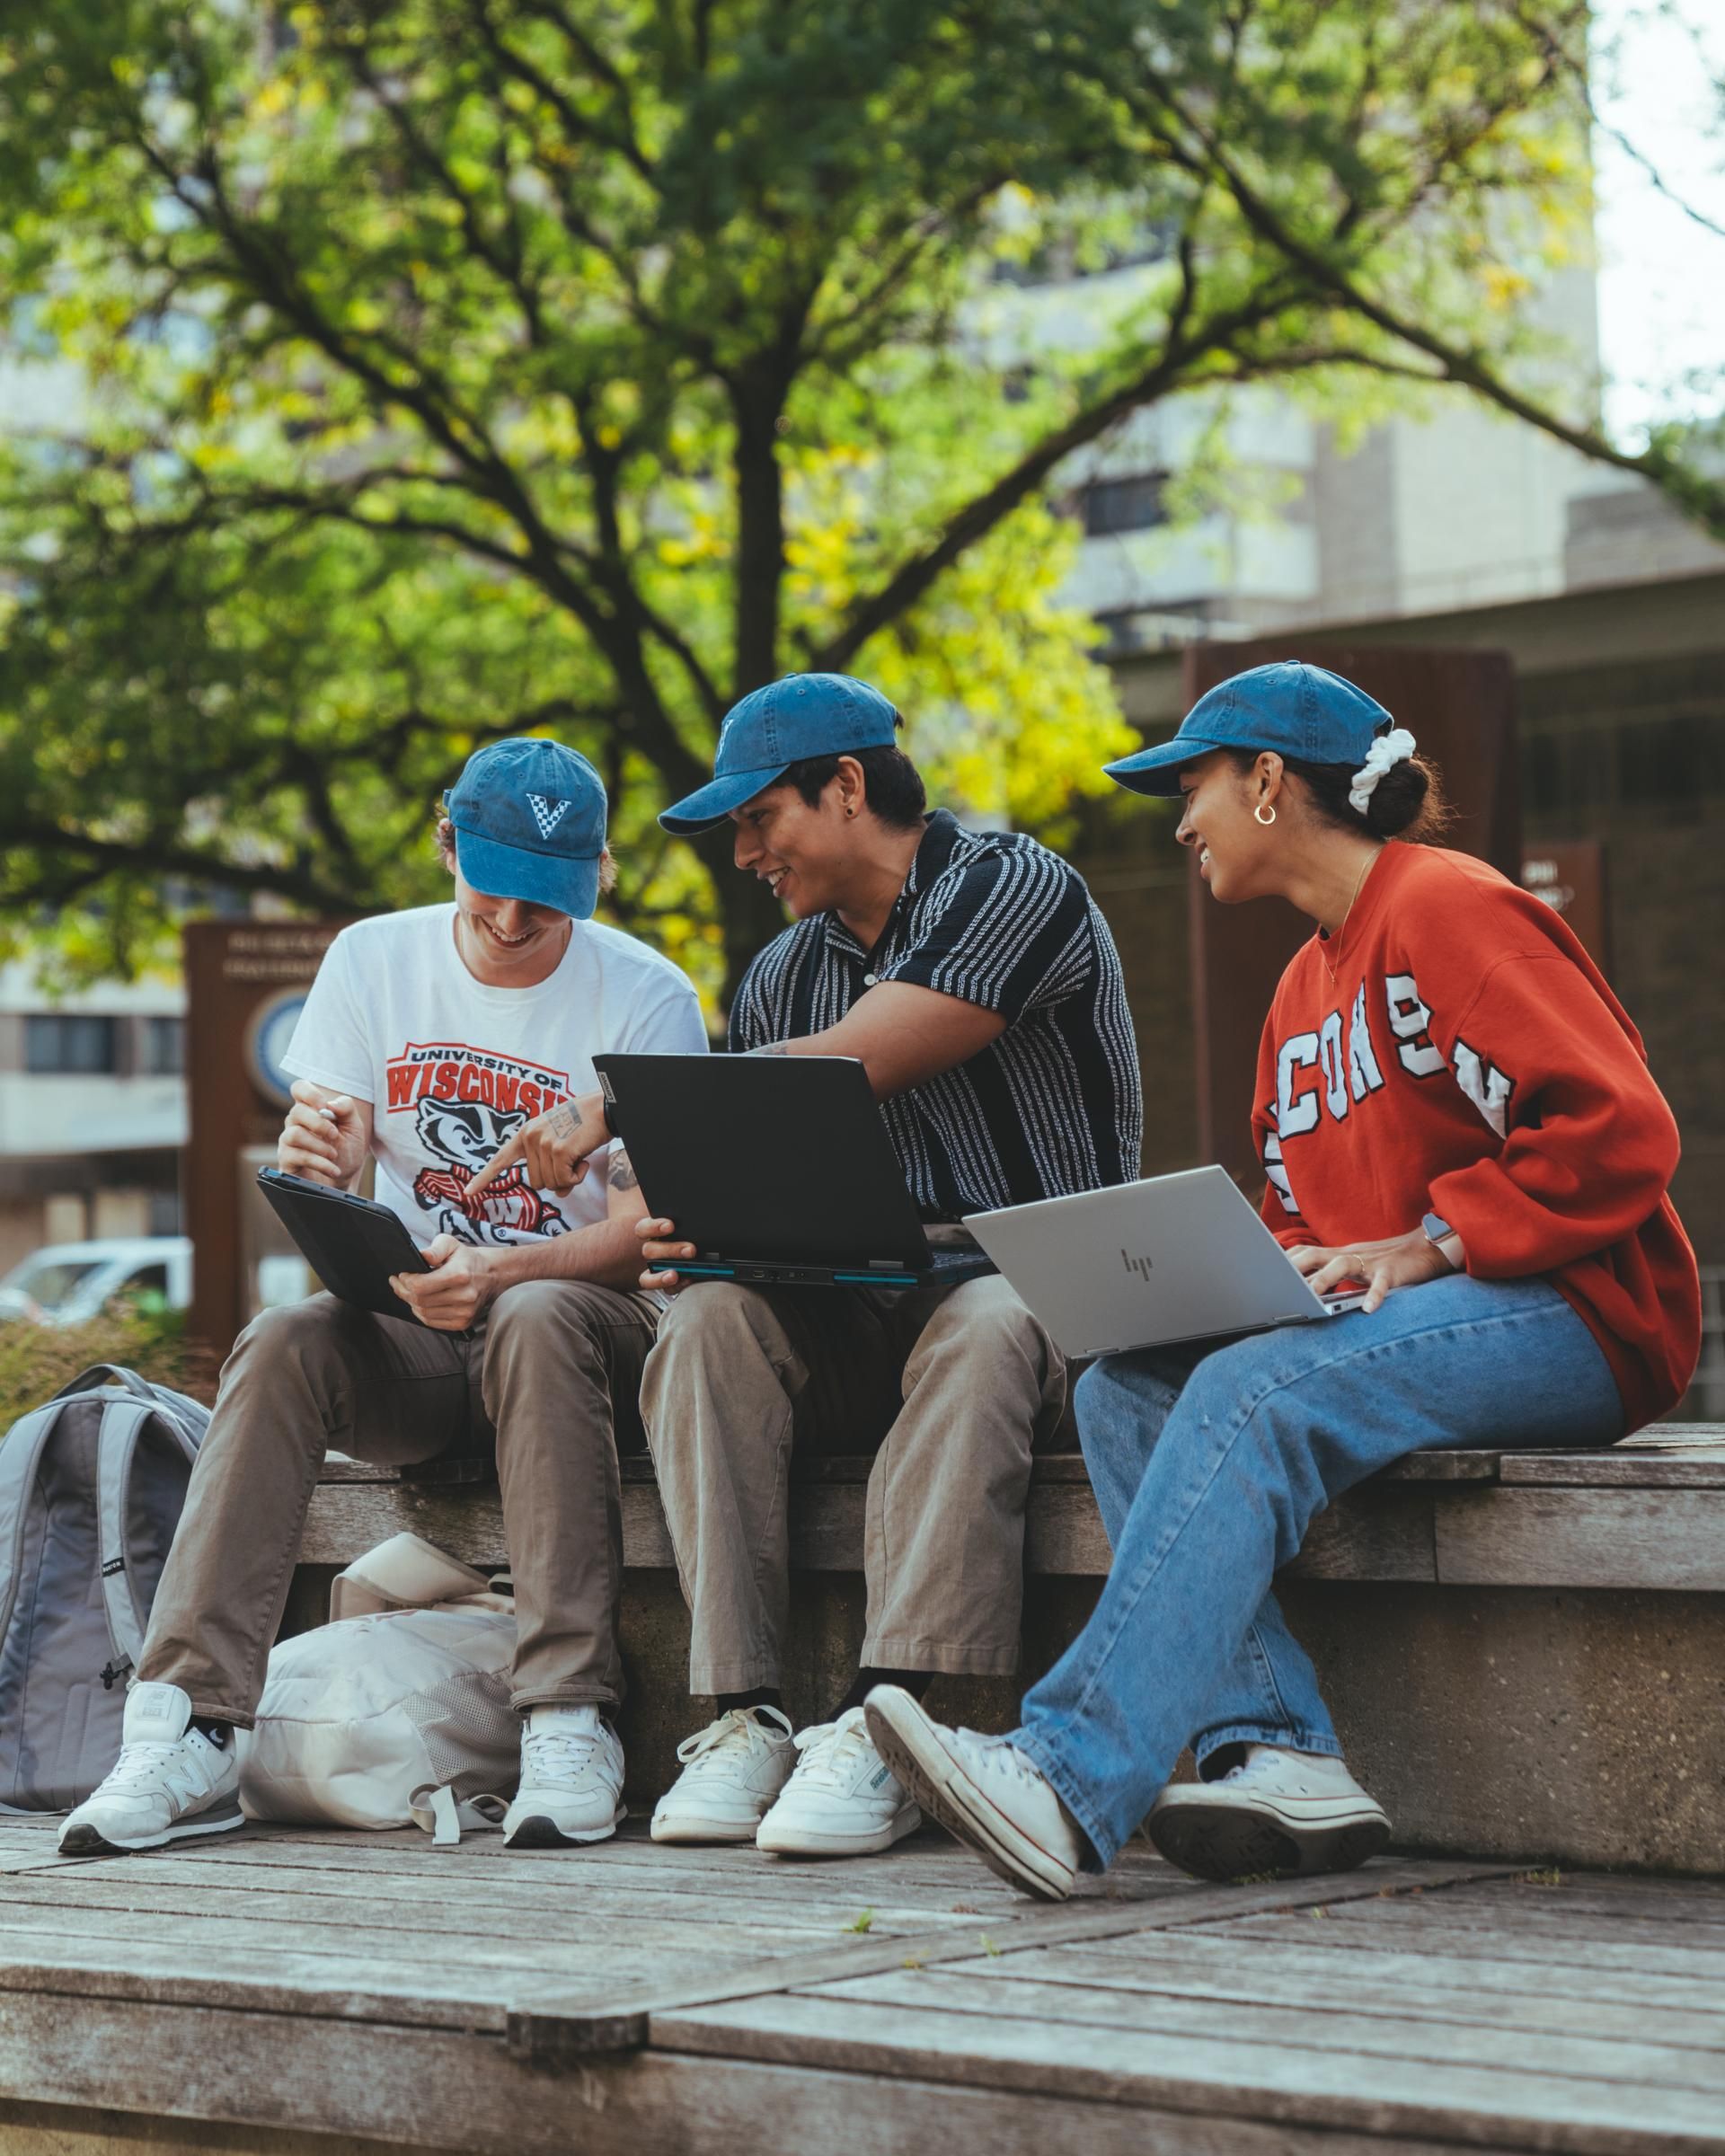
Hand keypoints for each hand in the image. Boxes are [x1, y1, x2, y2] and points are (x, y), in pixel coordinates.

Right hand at [278, 1080, 366, 1187]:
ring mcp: (288, 1142)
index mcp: (311, 1109)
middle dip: (320, 1124)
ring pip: (294, 1134)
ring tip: (334, 1155)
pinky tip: (333, 1170)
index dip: (310, 1093)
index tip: (324, 1107)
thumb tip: (331, 1104)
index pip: (299, 1088)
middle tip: (335, 1136)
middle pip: (297, 1112)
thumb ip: (346, 1109)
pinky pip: (297, 1157)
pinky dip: (319, 1163)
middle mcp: (296, 1122)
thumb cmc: (346, 1151)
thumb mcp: (354, 1128)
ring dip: (319, 1145)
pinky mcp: (287, 1161)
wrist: (342, 1182)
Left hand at [390, 1235, 497, 1330]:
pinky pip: (432, 1323)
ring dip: (411, 1303)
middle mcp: (464, 1296)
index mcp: (460, 1275)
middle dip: (404, 1292)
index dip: (405, 1282)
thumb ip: (435, 1248)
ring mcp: (464, 1312)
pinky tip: (419, 1304)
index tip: (400, 1276)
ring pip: (424, 1314)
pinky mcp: (463, 1323)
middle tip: (398, 1283)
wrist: (492, 1275)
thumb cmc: (467, 1259)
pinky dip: (421, 1314)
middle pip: (420, 1301)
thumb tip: (422, 1256)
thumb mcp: (451, 1244)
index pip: (421, 1286)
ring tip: (408, 1292)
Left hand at [467, 1090, 609, 1199]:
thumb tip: (558, 1192)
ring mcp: (543, 1144)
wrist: (603, 1107)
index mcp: (526, 1134)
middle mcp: (530, 1138)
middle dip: (555, 1178)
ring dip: (568, 1177)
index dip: (485, 1178)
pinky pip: (565, 1181)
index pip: (500, 1159)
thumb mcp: (559, 1141)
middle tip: (570, 1159)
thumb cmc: (583, 1124)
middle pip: (536, 1182)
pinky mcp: (559, 1151)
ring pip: (551, 1184)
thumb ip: (551, 1165)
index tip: (469, 1192)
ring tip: (578, 1155)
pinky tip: (584, 1160)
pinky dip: (577, 1177)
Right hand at [637, 1215, 694, 1293]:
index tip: (670, 1226)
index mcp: (654, 1232)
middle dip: (671, 1250)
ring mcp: (657, 1269)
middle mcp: (653, 1251)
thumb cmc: (694, 1233)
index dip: (654, 1227)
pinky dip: (676, 1287)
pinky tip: (689, 1280)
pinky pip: (665, 1289)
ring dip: (663, 1275)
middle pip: (649, 1251)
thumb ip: (689, 1219)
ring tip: (676, 1275)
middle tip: (691, 1250)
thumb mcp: (690, 1225)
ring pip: (648, 1276)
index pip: (644, 1228)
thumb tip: (701, 1212)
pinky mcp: (666, 1284)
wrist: (706, 1249)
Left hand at [1288, 1228, 1460, 1315]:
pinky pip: (1383, 1283)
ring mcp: (1372, 1262)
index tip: (1262, 1271)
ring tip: (1311, 1294)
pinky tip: (1369, 1309)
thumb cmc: (1388, 1261)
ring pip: (1343, 1265)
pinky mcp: (1394, 1271)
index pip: (1304, 1252)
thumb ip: (1332, 1272)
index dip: (1284, 1261)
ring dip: (1325, 1279)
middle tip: (1275, 1283)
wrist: (1429, 1247)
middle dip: (1294, 1267)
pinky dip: (1375, 1295)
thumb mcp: (1356, 1264)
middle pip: (1315, 1254)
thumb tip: (1304, 1284)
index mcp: (1340, 1254)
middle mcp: (1351, 1255)